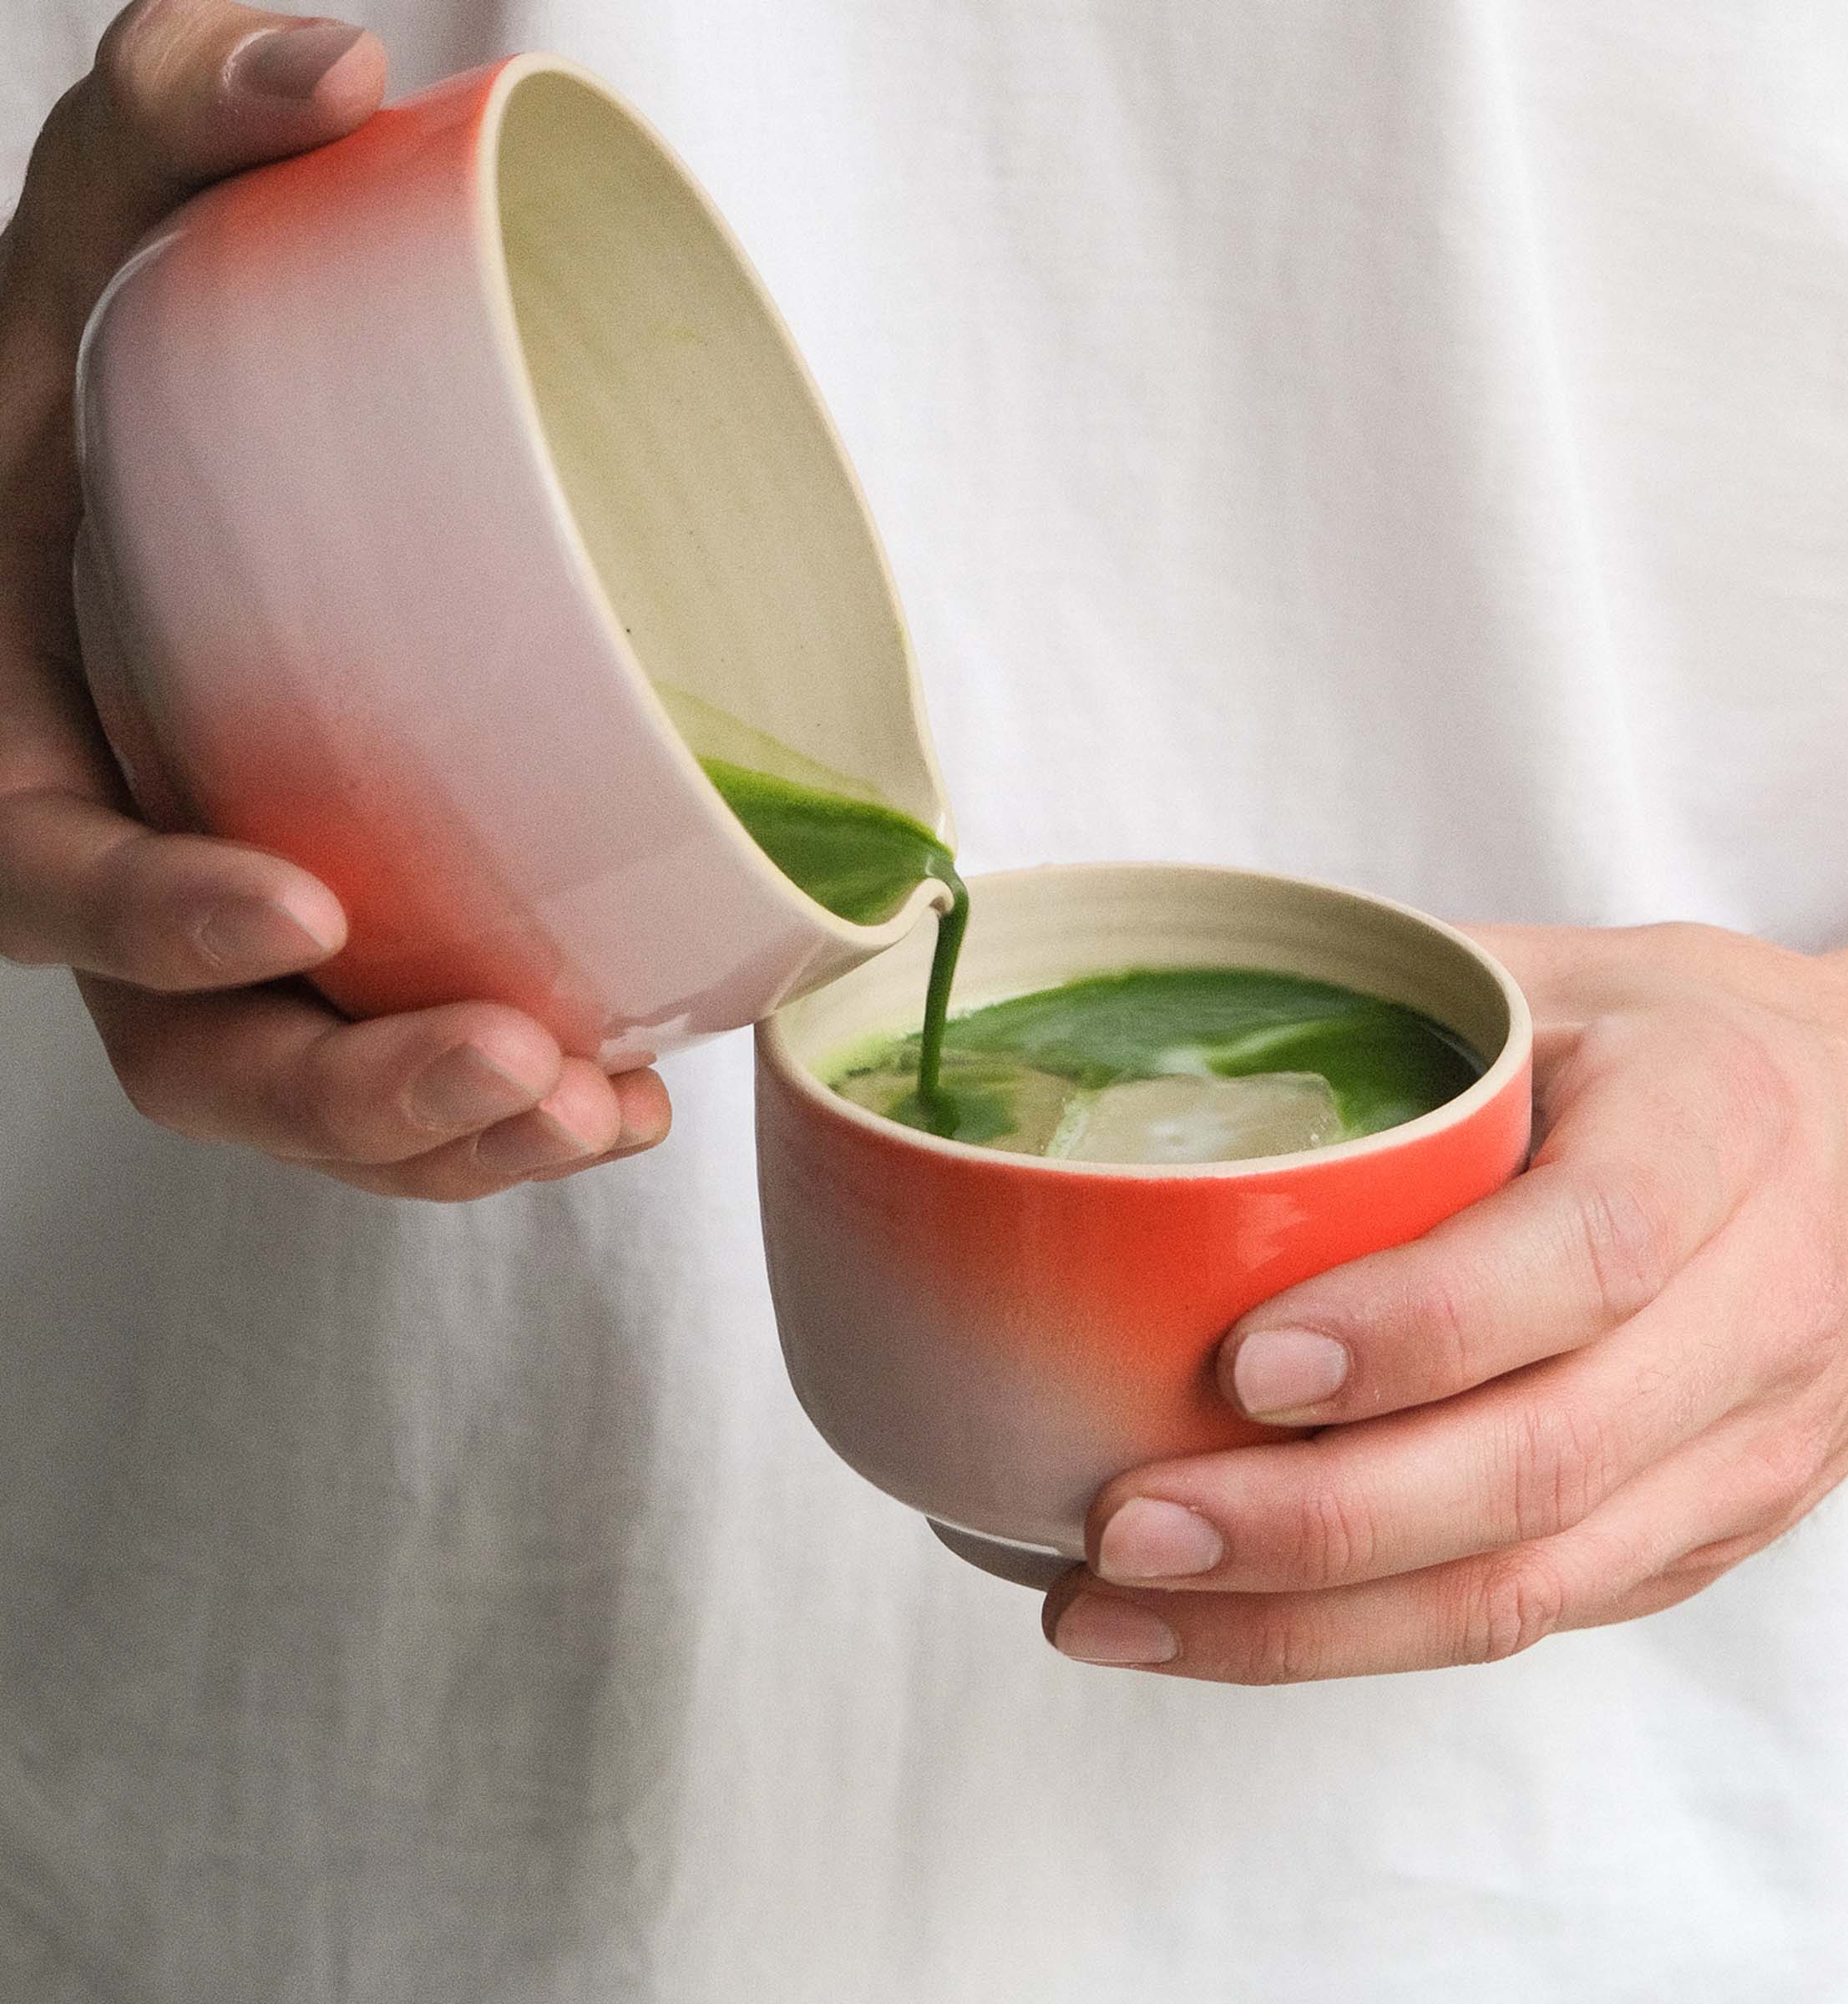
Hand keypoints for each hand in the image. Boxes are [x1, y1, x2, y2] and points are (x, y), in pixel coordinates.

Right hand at [0, 1, 671, 1199]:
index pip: (39, 869)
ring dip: (454, 1143)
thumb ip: (164, 129)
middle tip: (520, 1071)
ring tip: (604, 1118)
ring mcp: (234, 938)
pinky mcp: (342, 950)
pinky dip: (504, 1110)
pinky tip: (622, 1097)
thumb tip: (334, 67)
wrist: (136, 501)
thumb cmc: (97, 385)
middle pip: (193, 1056)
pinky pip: (400, 1071)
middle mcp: (122, 875)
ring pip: (312, 1105)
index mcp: (22, 743)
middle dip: (351, 1095)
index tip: (293, 898)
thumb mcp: (94, 245)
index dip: (148, 913)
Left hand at [1043, 916, 1847, 1678]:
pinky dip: (1358, 1639)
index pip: (1582, 1258)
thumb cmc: (1711, 1051)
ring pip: (1523, 1587)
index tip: (1245, 1361)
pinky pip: (1529, 1616)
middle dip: (1311, 1521)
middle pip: (1538, 1464)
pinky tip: (1220, 1621)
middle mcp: (1755, 1315)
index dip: (1415, 1328)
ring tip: (1117, 1608)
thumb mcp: (1577, 974)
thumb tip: (1172, 1021)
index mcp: (1718, 1135)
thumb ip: (1405, 1003)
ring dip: (1302, 1624)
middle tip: (1125, 1522)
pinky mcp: (1704, 1537)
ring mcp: (1740, 1454)